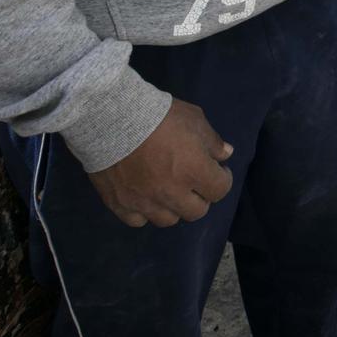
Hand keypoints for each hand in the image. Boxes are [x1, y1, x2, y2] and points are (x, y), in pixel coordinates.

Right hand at [85, 99, 232, 227]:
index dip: (222, 179)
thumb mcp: (193, 118)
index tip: (217, 170)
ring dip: (173, 207)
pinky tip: (145, 196)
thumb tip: (225, 155)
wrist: (111, 118)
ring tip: (169, 189)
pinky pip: (139, 221)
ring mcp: (145, 202)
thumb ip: (212, 140)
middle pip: (197, 211)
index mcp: (194, 171)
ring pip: (168, 220)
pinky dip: (145, 212)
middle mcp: (172, 193)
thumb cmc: (158, 115)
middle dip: (200, 196)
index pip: (220, 190)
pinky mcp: (121, 205)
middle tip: (193, 181)